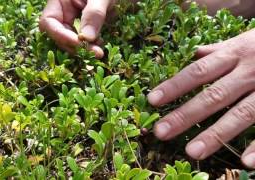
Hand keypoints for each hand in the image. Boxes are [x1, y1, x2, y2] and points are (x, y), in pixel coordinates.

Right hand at [39, 0, 115, 57]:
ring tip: (99, 49)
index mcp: (60, 0)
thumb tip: (87, 38)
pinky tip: (99, 44)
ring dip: (83, 48)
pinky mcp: (82, 27)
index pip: (48, 21)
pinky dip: (89, 45)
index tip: (78, 43)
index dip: (60, 35)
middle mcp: (62, 12)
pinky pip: (80, 40)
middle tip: (95, 52)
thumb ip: (94, 14)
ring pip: (69, 41)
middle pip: (59, 35)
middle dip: (75, 46)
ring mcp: (71, 20)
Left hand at [148, 29, 254, 167]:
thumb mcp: (242, 41)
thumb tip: (195, 54)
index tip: (152, 100)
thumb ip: (218, 50)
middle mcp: (249, 72)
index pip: (198, 72)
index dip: (174, 86)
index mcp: (234, 55)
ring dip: (216, 135)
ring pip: (241, 114)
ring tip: (192, 152)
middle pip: (214, 96)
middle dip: (186, 115)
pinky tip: (244, 162)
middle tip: (161, 132)